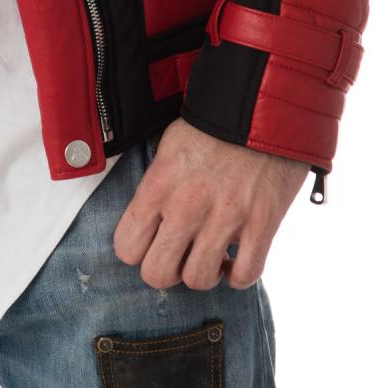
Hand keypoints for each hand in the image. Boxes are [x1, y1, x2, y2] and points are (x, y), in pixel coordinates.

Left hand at [113, 116, 309, 290]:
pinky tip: (237, 259)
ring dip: (205, 273)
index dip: (138, 251)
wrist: (261, 106)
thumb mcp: (169, 148)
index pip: (126, 247)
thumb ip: (157, 187)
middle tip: (181, 255)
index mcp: (159, 185)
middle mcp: (186, 206)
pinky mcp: (261, 224)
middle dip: (168, 271)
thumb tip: (149, 220)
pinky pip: (245, 275)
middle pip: (157, 274)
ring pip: (199, 281)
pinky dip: (239, 276)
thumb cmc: (212, 126)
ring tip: (211, 255)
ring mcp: (225, 218)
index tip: (152, 243)